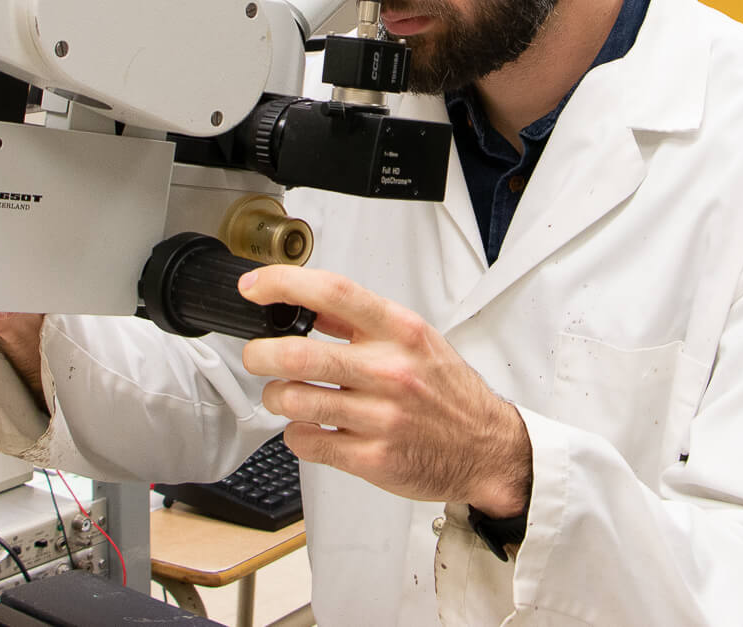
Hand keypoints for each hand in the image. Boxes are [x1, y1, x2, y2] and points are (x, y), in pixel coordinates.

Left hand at [239, 266, 530, 516]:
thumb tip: (307, 300)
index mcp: (399, 331)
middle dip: (259, 354)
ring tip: (283, 395)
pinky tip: (309, 428)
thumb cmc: (449, 392)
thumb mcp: (415, 339)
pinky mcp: (373, 458)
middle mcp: (390, 371)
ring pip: (295, 400)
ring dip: (275, 396)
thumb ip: (361, 320)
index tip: (253, 287)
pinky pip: (308, 442)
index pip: (332, 293)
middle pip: (299, 353)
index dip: (283, 284)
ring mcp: (381, 417)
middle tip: (255, 356)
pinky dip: (296, 434)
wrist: (489, 449)